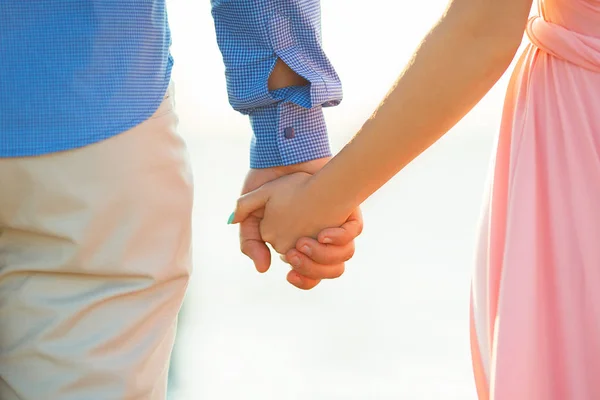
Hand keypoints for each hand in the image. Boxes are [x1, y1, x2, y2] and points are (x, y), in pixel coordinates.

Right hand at [237, 159, 362, 289]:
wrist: (285, 152)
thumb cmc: (267, 179)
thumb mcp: (251, 211)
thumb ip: (249, 239)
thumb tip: (262, 269)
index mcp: (298, 243)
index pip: (306, 274)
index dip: (301, 278)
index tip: (290, 274)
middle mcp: (319, 238)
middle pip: (325, 270)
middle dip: (311, 268)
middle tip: (296, 252)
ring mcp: (335, 225)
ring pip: (342, 256)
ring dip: (325, 257)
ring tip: (306, 243)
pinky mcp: (347, 210)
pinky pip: (353, 232)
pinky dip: (341, 236)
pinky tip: (325, 233)